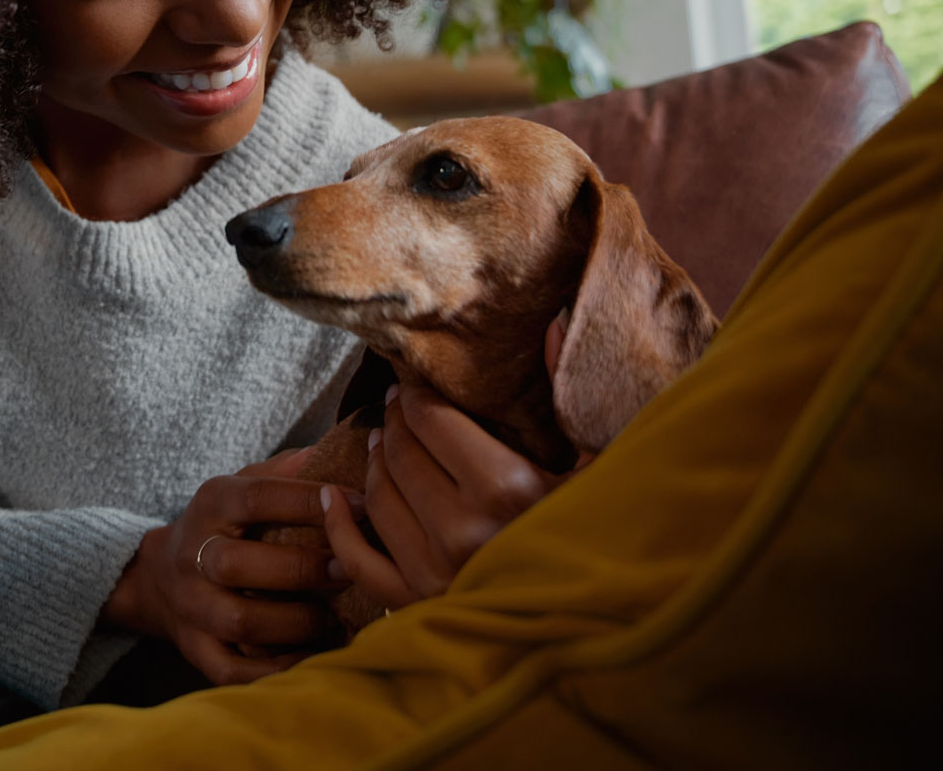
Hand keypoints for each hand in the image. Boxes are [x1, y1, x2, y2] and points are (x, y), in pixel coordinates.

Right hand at [103, 446, 345, 684]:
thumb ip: (285, 471)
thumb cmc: (225, 526)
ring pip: (239, 621)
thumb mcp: (243, 485)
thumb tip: (335, 452)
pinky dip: (274, 670)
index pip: (258, 497)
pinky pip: (233, 670)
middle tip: (348, 571)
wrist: (160, 576)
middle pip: (238, 564)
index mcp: (211, 503)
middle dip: (301, 569)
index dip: (311, 502)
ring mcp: (191, 605)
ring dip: (296, 622)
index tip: (361, 505)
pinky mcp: (194, 648)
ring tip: (331, 617)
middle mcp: (193, 553)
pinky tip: (308, 656)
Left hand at [320, 314, 576, 611]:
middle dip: (395, 421)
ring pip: (378, 497)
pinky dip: (340, 528)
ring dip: (374, 463)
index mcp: (506, 487)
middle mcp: (461, 529)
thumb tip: (556, 318)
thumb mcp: (604, 461)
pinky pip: (360, 562)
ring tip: (382, 443)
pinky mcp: (419, 607)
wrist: (604, 624)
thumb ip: (570, 392)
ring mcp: (435, 572)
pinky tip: (332, 499)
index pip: (431, 420)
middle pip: (400, 453)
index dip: (415, 394)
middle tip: (397, 406)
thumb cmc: (610, 536)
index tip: (413, 383)